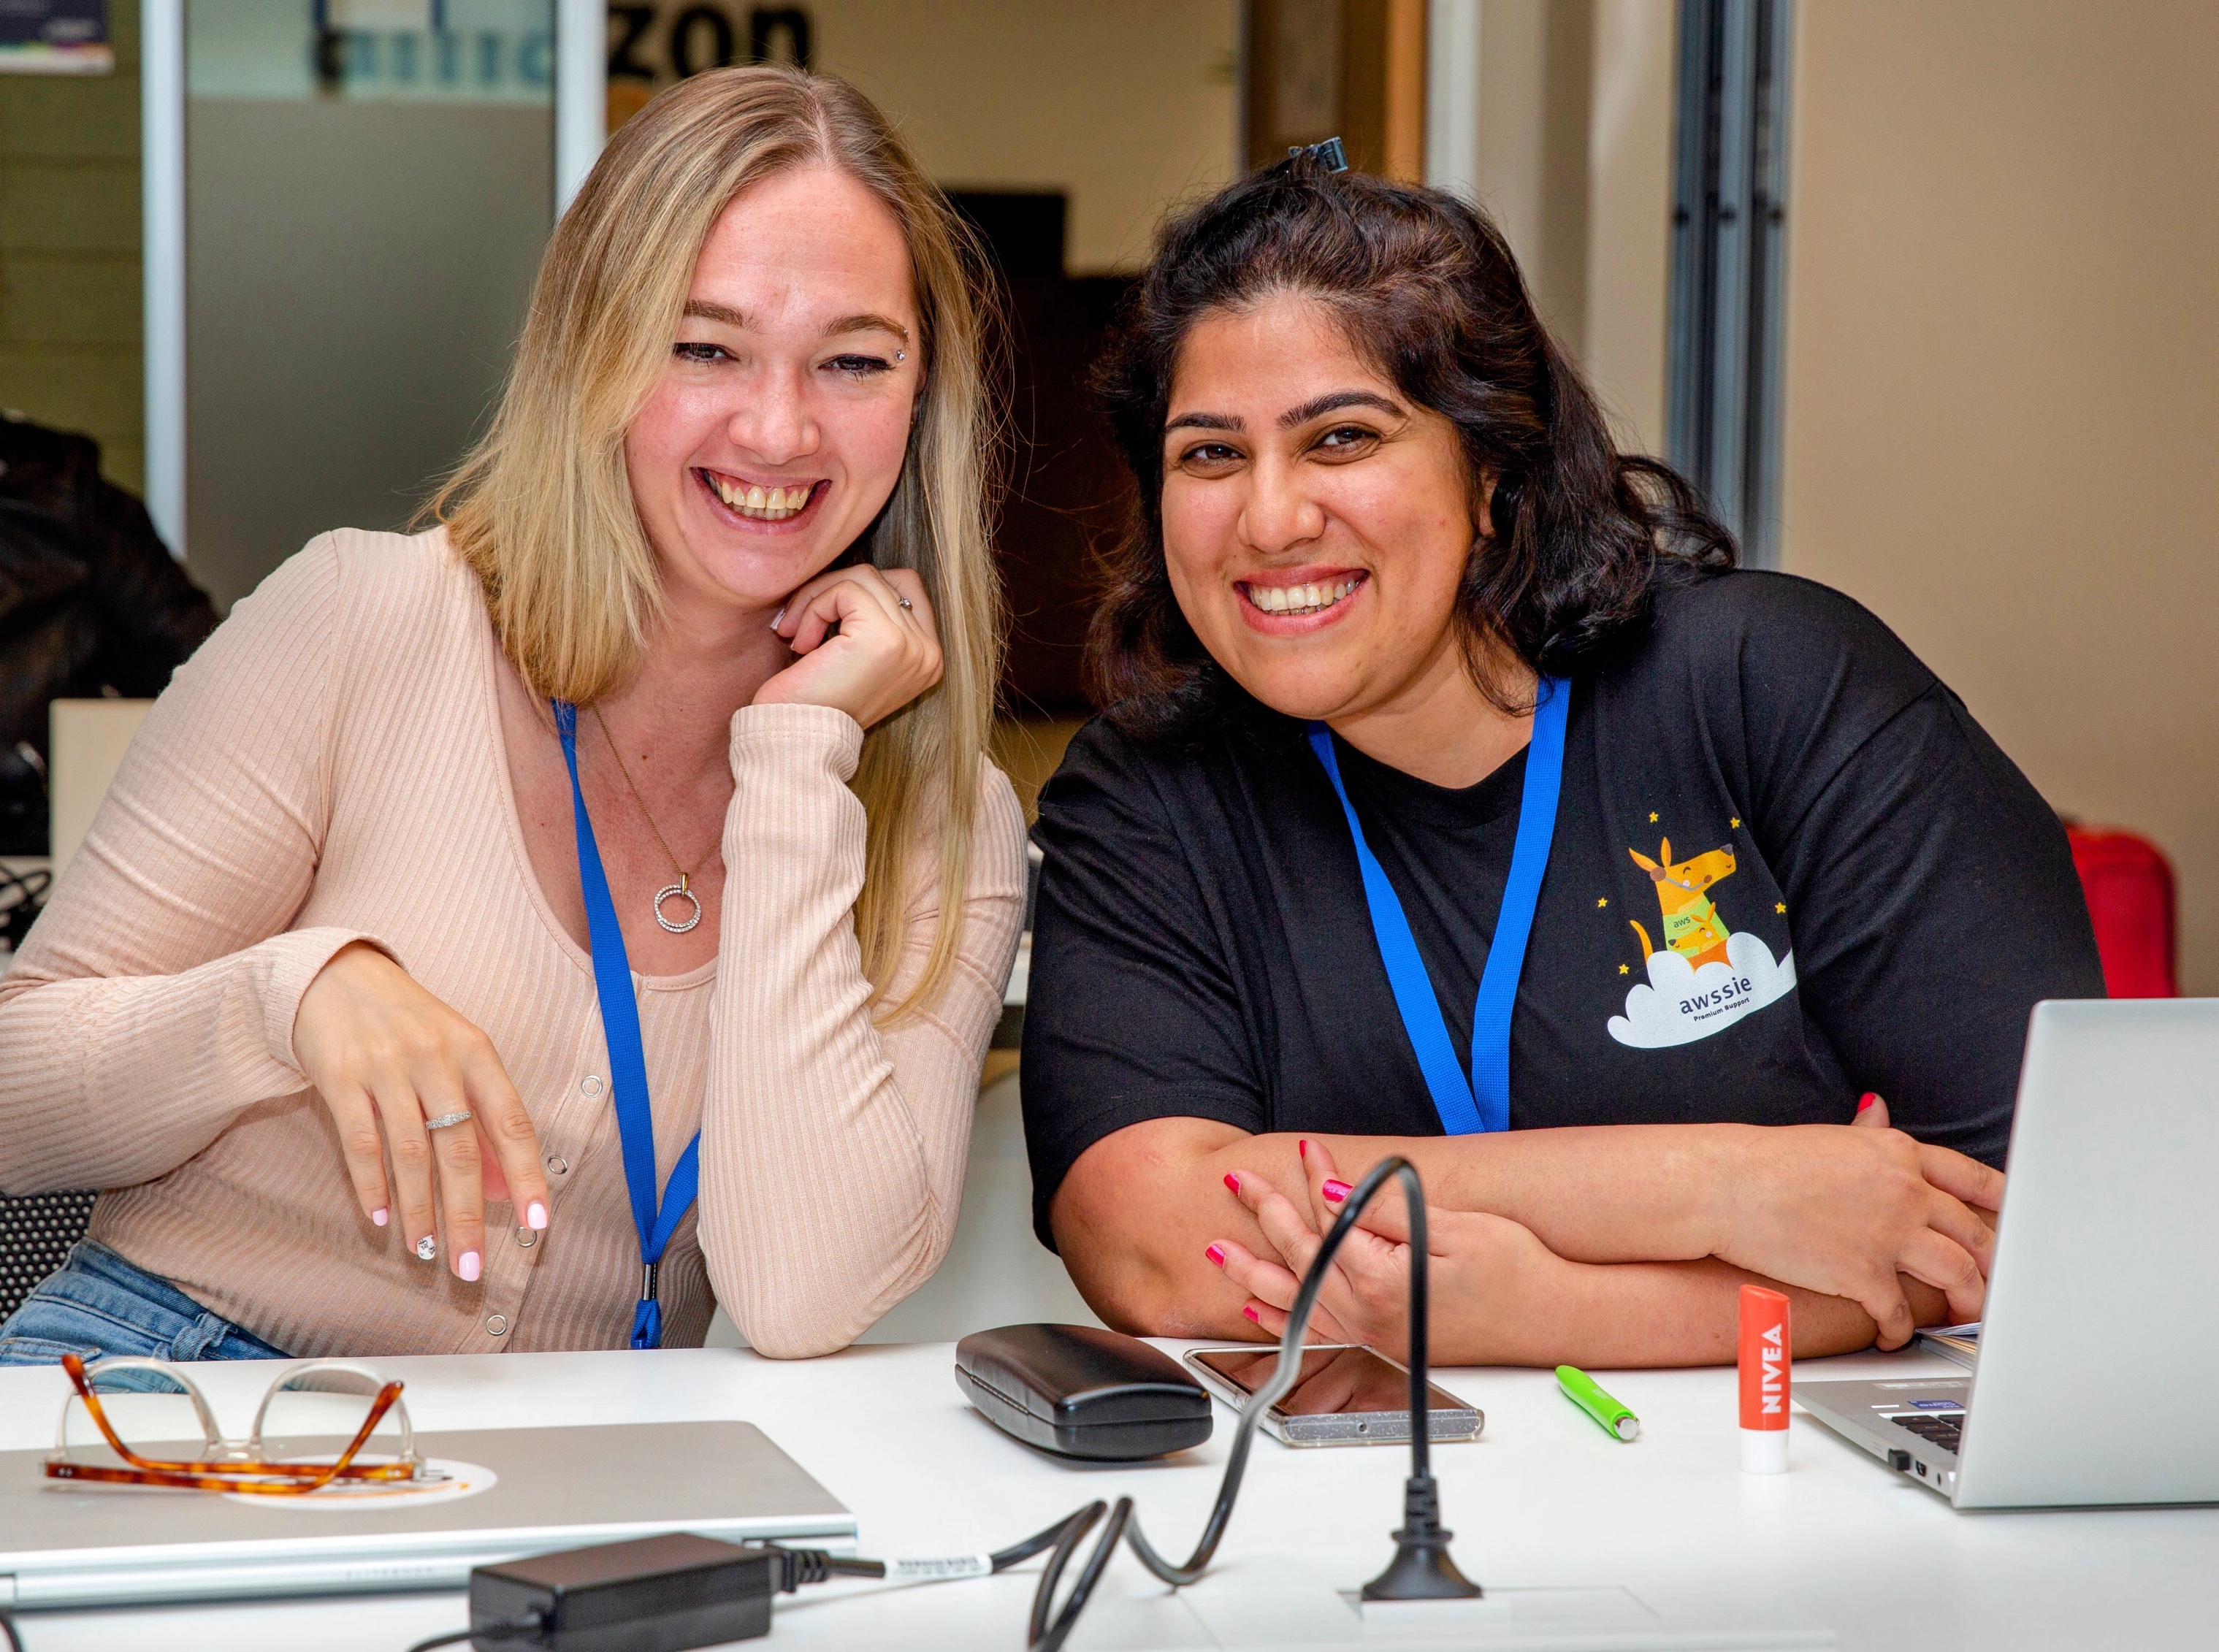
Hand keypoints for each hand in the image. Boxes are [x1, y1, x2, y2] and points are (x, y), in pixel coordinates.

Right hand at [293, 942, 551, 1280]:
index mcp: (477, 1052)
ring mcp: (388, 1067)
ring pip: (411, 1154)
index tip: (538, 1223)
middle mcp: (437, 1059)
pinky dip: (373, 1187)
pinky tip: (381, 1219)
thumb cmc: (410, 1026)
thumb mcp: (457, 1055)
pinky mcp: (341, 1077)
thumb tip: (503, 1189)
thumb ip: (481, 1116)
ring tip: (426, 1253)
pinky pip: (362, 1143)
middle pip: (460, 1150)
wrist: (335, 977)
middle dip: (467, 1216)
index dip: (528, 1175)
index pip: (512, 1122)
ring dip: (420, 1211)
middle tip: (471, 1267)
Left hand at [755, 565, 941, 728]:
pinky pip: (845, 591)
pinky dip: (814, 609)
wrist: (798, 740)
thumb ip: (871, 619)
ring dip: (817, 599)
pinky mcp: (884, 637)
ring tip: (797, 637)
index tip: (823, 622)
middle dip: (832, 590)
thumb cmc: (816, 701)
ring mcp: (911, 644)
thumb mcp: (856, 657)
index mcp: (928, 659)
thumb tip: (854, 575)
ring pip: (862, 578)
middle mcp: (929, 653)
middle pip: (883, 577)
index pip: (906, 586)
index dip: (857, 591)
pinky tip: (801, 645)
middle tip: (798, 624)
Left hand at [1206, 1140, 1563, 1363]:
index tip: (1307, 1148)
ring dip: (1253, 1272)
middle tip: (1237, 1182)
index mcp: (1382, 1278)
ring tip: (1218, 1250)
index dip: (1314, 1178)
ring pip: (1295, 1298)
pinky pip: (1317, 1330)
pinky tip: (1258, 1308)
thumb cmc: (1517, 1271)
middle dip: (1266, 1213)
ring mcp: (1371, 1334)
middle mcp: (1367, 1313)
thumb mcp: (1456, 1229)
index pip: (1330, 1218)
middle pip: (1301, 1255)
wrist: (1553, 1319)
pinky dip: (1281, 1317)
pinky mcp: (1380, 1344)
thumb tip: (1333, 1193)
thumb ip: (1388, 1213)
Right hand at [1712, 1094, 2001, 1349]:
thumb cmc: (1767, 1163)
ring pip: (1958, 1276)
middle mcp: (1905, 1191)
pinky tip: (1890, 1334)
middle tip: (1995, 1284)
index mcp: (1899, 1154)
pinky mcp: (1862, 1273)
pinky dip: (1899, 1331)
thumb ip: (1868, 1136)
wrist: (1725, 1186)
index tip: (2019, 1225)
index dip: (2005, 1207)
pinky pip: (1900, 1313)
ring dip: (1965, 1303)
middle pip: (1977, 1235)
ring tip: (1957, 1316)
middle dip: (1994, 1267)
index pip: (1976, 1180)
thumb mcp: (1830, 1139)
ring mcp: (1888, 1233)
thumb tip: (1880, 1112)